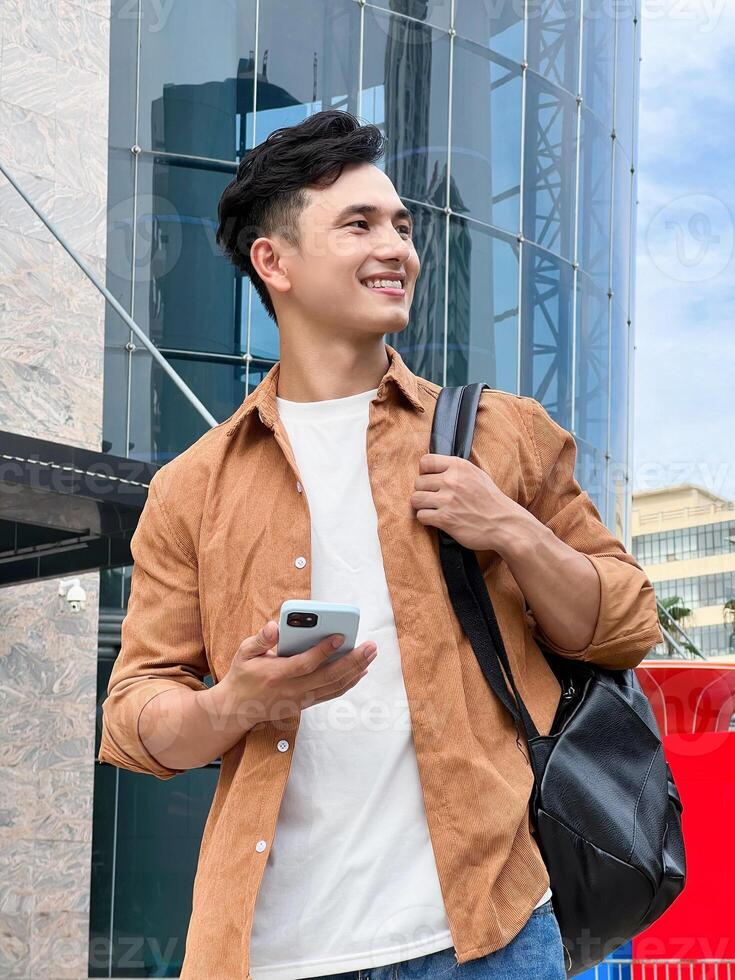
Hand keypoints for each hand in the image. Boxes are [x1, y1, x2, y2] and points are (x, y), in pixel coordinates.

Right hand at [221, 621, 377, 729]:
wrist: (237, 709)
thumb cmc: (242, 676)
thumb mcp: (244, 653)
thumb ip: (260, 639)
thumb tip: (275, 626)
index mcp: (276, 675)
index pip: (305, 664)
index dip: (324, 651)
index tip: (340, 636)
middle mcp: (292, 690)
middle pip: (328, 677)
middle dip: (353, 661)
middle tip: (370, 646)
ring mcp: (300, 699)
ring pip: (334, 686)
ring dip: (355, 671)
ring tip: (370, 655)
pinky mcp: (305, 704)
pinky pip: (331, 694)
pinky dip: (348, 683)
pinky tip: (360, 671)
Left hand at [410, 452, 524, 553]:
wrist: (504, 524)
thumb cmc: (491, 500)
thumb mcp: (477, 475)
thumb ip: (456, 469)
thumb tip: (435, 468)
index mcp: (459, 467)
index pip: (426, 461)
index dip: (425, 472)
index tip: (431, 480)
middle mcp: (451, 481)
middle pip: (418, 482)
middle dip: (423, 491)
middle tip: (433, 498)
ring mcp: (447, 500)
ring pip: (415, 499)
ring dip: (422, 505)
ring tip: (432, 509)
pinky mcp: (445, 519)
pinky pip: (421, 516)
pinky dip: (426, 519)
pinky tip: (436, 519)